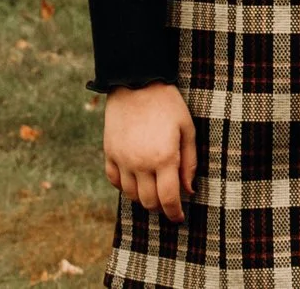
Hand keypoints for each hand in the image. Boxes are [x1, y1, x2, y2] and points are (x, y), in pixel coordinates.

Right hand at [104, 82, 197, 221]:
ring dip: (143, 198)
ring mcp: (122, 160)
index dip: (175, 213)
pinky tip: (135, 180)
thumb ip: (190, 162)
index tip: (179, 218)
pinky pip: (114, 180)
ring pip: (130, 194)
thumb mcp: (187, 129)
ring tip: (153, 190)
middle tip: (168, 202)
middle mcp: (141, 164)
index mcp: (164, 158)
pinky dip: (124, 186)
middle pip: (148, 202)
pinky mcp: (109, 153)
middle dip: (160, 207)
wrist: (136, 82)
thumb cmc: (168, 104)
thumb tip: (189, 190)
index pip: (169, 199)